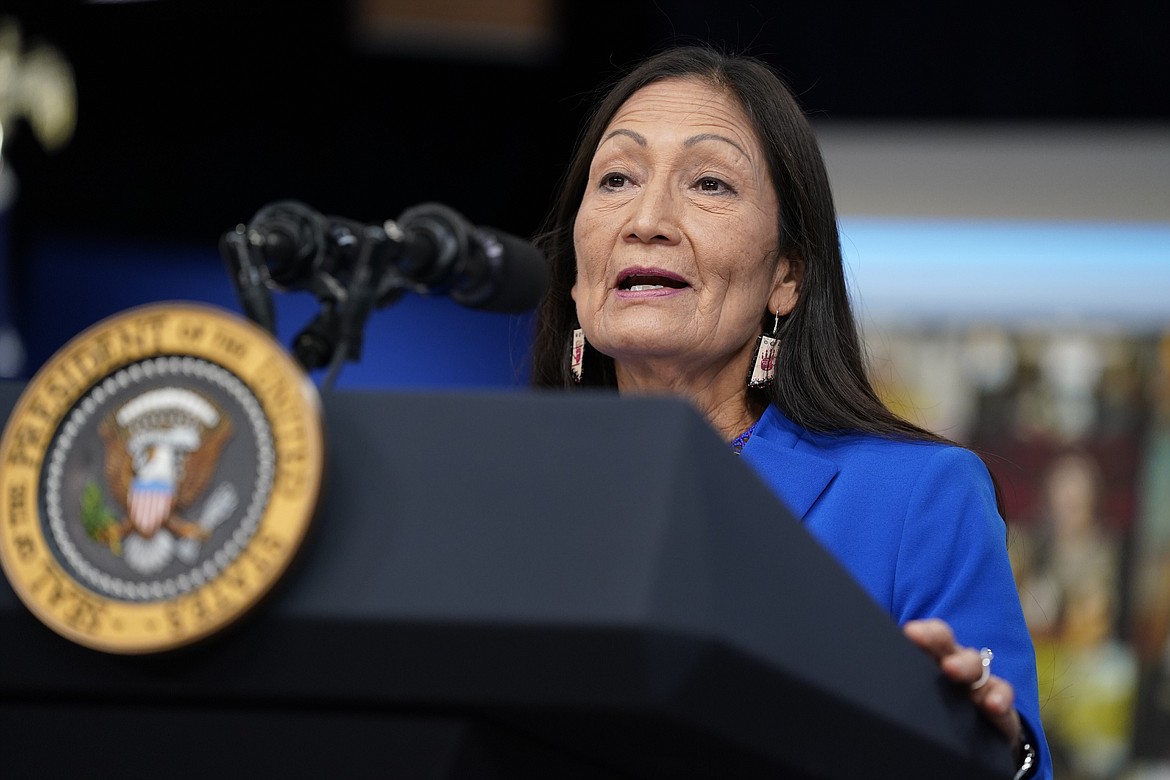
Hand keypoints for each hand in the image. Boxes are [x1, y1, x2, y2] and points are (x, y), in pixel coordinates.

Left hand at [902, 618, 1021, 746]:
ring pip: (977, 666)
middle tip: (919, 638)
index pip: (930, 636)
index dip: (922, 632)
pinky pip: (1002, 696)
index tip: (908, 632)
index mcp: (935, 657)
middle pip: (949, 645)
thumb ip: (892, 675)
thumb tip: (849, 672)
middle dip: (936, 639)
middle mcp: (957, 664)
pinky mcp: (999, 706)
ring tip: (953, 670)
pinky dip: (999, 698)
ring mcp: (979, 683)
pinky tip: (992, 704)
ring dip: (966, 665)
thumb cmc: (936, 703)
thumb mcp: (913, 687)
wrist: (972, 735)